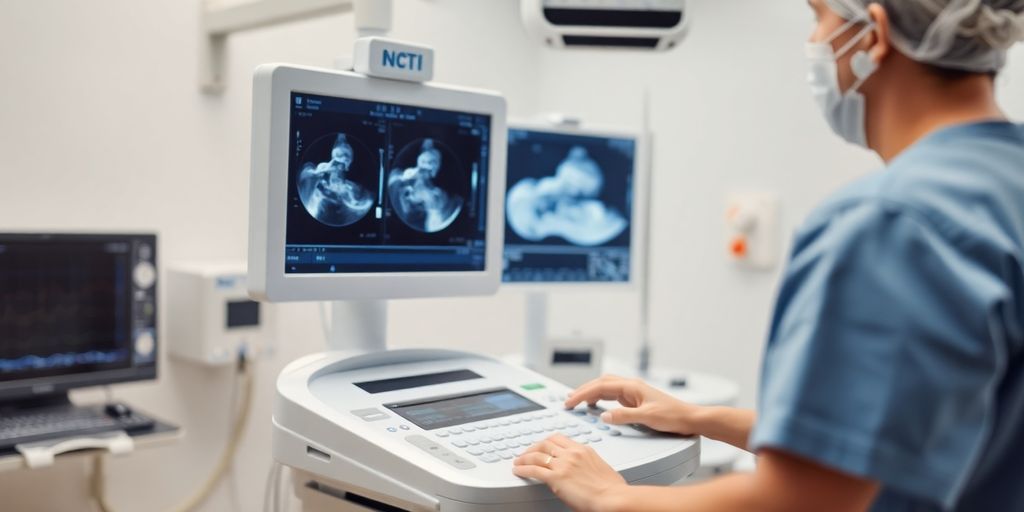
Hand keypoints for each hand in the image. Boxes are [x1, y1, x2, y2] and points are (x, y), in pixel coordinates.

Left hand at [513, 434, 626, 511]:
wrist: (613, 498)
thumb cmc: (613, 489)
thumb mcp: (601, 468)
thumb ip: (589, 465)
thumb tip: (586, 471)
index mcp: (584, 450)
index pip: (560, 439)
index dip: (548, 442)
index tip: (542, 445)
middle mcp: (572, 453)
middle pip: (546, 443)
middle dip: (533, 447)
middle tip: (527, 453)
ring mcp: (563, 464)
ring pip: (537, 454)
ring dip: (525, 457)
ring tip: (518, 461)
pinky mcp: (556, 478)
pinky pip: (534, 470)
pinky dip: (523, 469)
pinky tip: (518, 471)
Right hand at [565, 375, 700, 435]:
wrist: (689, 418)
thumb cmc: (673, 416)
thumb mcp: (647, 417)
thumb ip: (624, 416)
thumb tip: (604, 416)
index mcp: (632, 386)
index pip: (600, 386)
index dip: (582, 393)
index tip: (570, 401)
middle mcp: (631, 386)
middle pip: (600, 383)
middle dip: (582, 391)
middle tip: (568, 401)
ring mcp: (633, 392)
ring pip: (605, 388)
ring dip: (590, 393)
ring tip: (577, 401)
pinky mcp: (635, 400)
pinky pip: (611, 395)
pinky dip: (599, 398)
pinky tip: (595, 405)